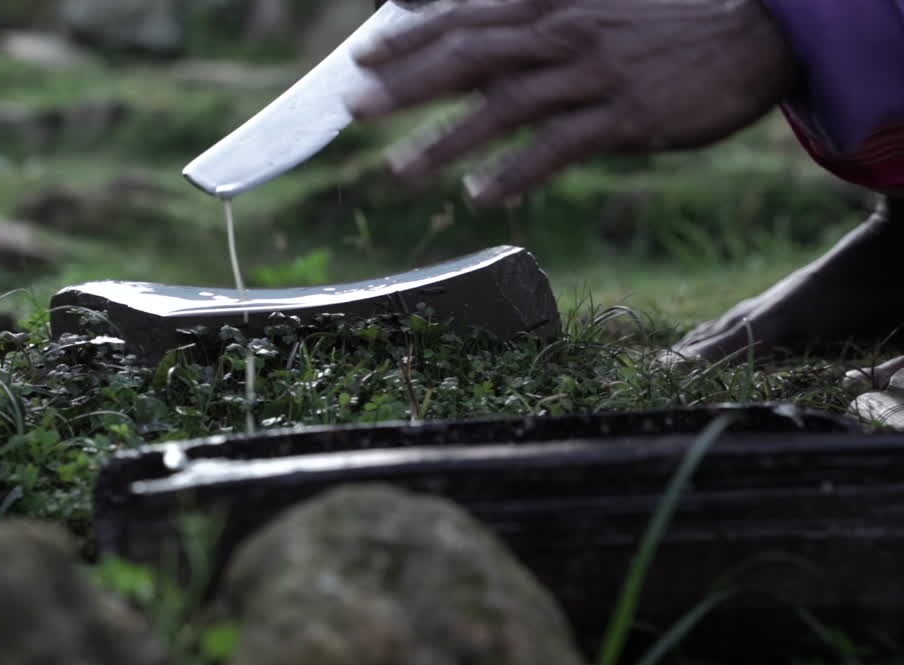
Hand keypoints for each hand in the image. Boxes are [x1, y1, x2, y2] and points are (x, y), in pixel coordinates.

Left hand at [350, 0, 797, 205]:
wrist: (759, 29)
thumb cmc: (665, 19)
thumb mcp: (595, 0)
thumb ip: (535, 17)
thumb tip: (476, 37)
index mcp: (552, 0)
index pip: (464, 16)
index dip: (408, 37)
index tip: (362, 58)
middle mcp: (564, 32)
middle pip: (469, 58)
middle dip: (405, 84)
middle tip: (355, 110)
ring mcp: (594, 76)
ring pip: (504, 108)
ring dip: (446, 141)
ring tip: (399, 171)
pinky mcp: (626, 118)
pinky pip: (559, 149)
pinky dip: (517, 173)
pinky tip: (481, 196)